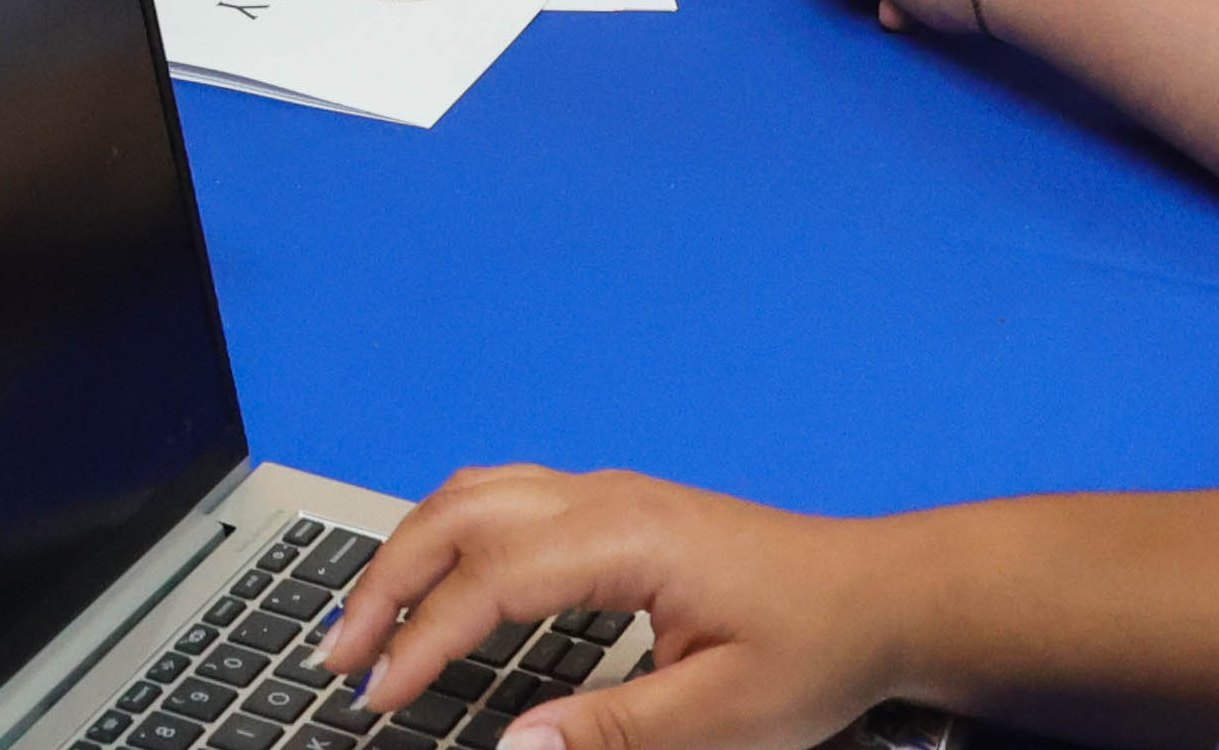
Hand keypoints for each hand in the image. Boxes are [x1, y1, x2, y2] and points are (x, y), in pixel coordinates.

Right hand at [318, 468, 908, 749]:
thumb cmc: (816, 649)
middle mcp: (606, 497)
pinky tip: (432, 573)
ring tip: (363, 620)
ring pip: (474, 493)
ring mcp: (609, 493)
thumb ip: (611, 733)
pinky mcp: (616, 507)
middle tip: (335, 658)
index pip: (490, 578)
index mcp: (626, 538)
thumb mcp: (722, 717)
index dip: (423, 639)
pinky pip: (505, 495)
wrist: (883, 593)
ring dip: (407, 549)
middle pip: (460, 515)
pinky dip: (447, 531)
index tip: (378, 696)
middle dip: (385, 582)